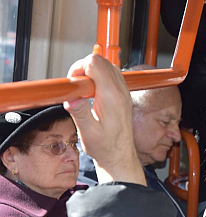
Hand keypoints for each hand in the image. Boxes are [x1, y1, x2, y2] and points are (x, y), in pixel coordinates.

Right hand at [64, 54, 145, 185]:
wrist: (120, 156)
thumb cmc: (106, 147)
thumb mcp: (88, 133)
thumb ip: (80, 114)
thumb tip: (71, 99)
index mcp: (111, 97)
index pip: (95, 63)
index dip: (78, 68)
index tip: (72, 83)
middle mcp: (120, 91)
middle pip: (101, 60)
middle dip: (83, 67)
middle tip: (76, 86)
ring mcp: (124, 92)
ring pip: (107, 65)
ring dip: (91, 71)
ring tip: (83, 90)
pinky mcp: (123, 95)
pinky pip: (112, 75)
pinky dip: (99, 77)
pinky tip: (92, 93)